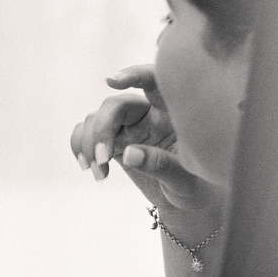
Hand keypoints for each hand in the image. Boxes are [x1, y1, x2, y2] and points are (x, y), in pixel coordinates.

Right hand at [70, 65, 227, 225]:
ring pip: (97, 118)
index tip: (112, 82)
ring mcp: (128, 127)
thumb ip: (160, 165)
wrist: (187, 201)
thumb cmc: (196, 185)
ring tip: (98, 172)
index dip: (133, 75)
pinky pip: (87, 132)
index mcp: (172, 112)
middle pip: (116, 105)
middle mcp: (148, 114)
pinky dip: (80, 146)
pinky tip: (89, 167)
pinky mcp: (114, 142)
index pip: (154, 81)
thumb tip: (127, 154)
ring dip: (89, 143)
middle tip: (101, 158)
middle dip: (102, 128)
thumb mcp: (185, 179)